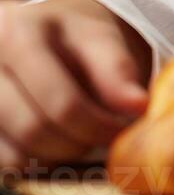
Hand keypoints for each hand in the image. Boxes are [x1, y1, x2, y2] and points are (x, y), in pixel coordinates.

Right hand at [0, 0, 151, 169]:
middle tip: (106, 136)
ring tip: (82, 135)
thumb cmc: (76, 36)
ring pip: (16, 152)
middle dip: (80, 142)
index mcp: (18, 33)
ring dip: (57, 155)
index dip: (100, 124)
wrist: (47, 32)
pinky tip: (55, 143)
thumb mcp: (102, 39)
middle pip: (35, 129)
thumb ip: (117, 71)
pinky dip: (34, 162)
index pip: (62, 102)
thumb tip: (138, 106)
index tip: (126, 129)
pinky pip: (5, 161)